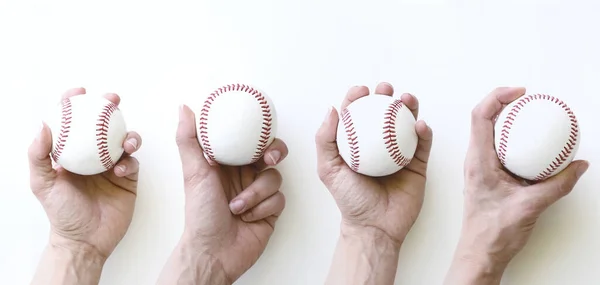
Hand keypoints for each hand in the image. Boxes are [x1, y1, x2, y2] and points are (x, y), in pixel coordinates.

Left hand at [28, 88, 141, 283]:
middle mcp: (93, 156)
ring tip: (126, 143)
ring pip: (125, 140)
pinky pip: (134, 162)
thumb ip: (38, 155)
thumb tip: (43, 125)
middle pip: (104, 125)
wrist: (86, 240)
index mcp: (72, 153)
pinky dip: (130, 162)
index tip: (80, 93)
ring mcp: (113, 166)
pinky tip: (121, 170)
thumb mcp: (43, 184)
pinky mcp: (129, 178)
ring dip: (128, 135)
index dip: (75, 103)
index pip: (73, 122)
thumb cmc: (62, 213)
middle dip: (110, 108)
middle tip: (113, 101)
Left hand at [157, 105, 287, 283]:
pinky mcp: (270, 211)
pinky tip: (248, 217)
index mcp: (227, 163)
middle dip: (273, 155)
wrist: (213, 252)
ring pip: (275, 178)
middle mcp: (244, 175)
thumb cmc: (200, 214)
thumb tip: (185, 108)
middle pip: (271, 153)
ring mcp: (259, 193)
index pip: (250, 139)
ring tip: (237, 206)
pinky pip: (279, 198)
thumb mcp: (193, 172)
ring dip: (256, 192)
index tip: (260, 135)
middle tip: (267, 161)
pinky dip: (262, 208)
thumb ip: (189, 139)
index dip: (260, 133)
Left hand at [316, 82, 432, 244]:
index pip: (358, 115)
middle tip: (385, 89)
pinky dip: (424, 131)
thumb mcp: (329, 169)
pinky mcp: (418, 164)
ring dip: (409, 107)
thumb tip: (331, 109)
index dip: (358, 98)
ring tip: (406, 98)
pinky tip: (420, 124)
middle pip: (384, 114)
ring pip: (407, 124)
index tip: (361, 90)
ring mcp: (400, 153)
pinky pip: (423, 144)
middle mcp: (379, 146)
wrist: (375, 227)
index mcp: (358, 144)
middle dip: (385, 96)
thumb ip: (325, 140)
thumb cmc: (350, 200)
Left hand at [444, 87, 588, 283]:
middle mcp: (475, 160)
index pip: (480, 116)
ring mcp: (480, 167)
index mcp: (478, 161)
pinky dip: (514, 139)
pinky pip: (499, 148)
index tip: (521, 92)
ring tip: (532, 115)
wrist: (480, 252)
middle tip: (530, 99)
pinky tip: (533, 144)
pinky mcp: (488, 175)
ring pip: (490, 132)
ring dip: (508, 119)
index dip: (498, 96)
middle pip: (483, 118)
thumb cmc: (493, 232)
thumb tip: (578, 166)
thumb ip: (557, 185)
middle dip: (505, 102)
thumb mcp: (530, 206)